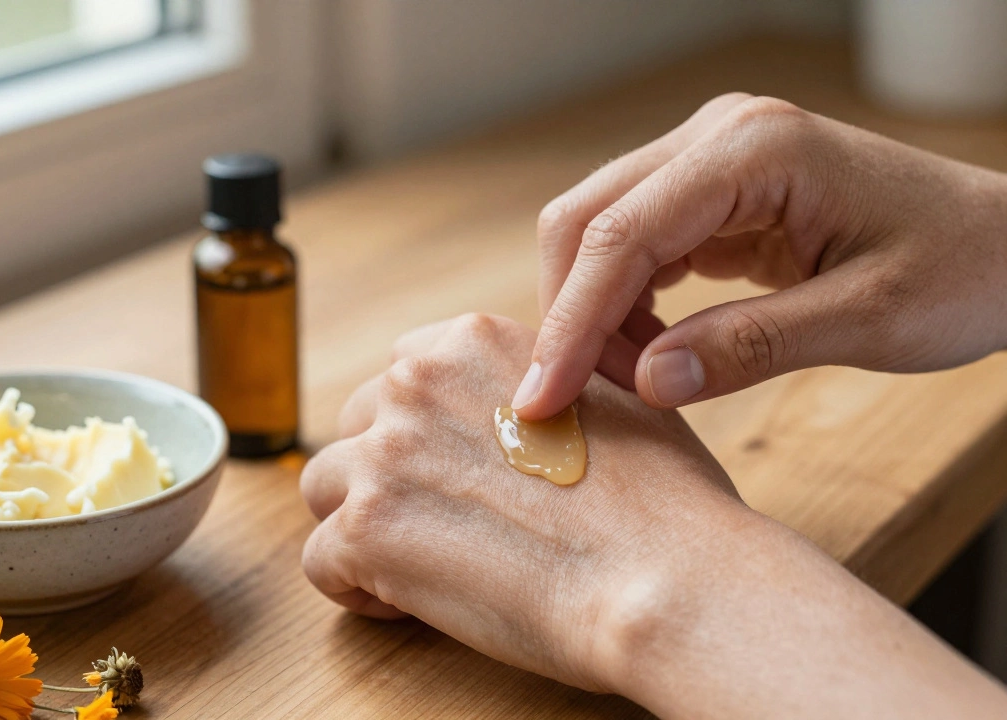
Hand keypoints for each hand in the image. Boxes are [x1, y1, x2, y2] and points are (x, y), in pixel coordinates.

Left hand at [299, 313, 751, 692]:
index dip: (425, 432)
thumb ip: (550, 369)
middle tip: (445, 527)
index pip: (404, 376)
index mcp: (471, 342)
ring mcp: (384, 454)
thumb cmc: (662, 501)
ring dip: (362, 525)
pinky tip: (410, 603)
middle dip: (390, 477)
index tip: (456, 472)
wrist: (665, 576)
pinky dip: (356, 587)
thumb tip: (534, 386)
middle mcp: (416, 384)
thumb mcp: (613, 391)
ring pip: (324, 487)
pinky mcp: (367, 529)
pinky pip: (319, 560)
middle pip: (359, 429)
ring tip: (420, 566)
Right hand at [515, 92, 1006, 418]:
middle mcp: (719, 135)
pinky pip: (637, 244)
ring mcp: (713, 157)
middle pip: (587, 221)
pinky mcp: (715, 190)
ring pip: (600, 232)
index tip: (542, 400)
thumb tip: (644, 384)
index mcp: (755, 148)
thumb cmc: (964, 271)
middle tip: (580, 402)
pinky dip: (624, 303)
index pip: (621, 235)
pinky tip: (649, 351)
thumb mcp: (870, 320)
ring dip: (592, 312)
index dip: (570, 323)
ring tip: (627, 383)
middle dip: (569, 316)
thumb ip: (752, 346)